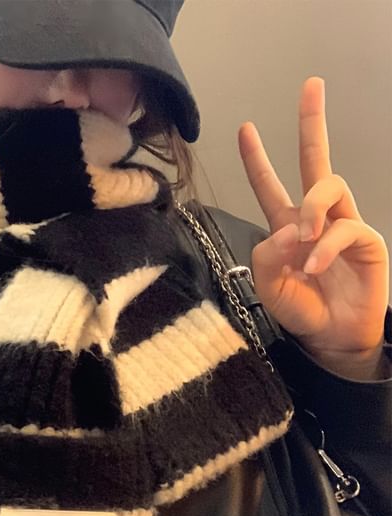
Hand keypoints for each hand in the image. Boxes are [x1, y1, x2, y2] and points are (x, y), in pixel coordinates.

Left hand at [238, 76, 388, 377]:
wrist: (329, 336)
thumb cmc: (299, 309)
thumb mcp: (269, 286)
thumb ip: (267, 255)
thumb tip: (288, 228)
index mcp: (286, 225)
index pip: (270, 186)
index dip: (257, 159)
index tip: (244, 128)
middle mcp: (315, 218)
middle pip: (315, 161)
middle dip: (312, 123)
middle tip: (311, 85)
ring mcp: (342, 224)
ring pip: (330, 185)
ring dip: (312, 207)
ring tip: (303, 237)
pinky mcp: (364, 240)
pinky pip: (345, 228)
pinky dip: (325, 246)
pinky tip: (314, 268)